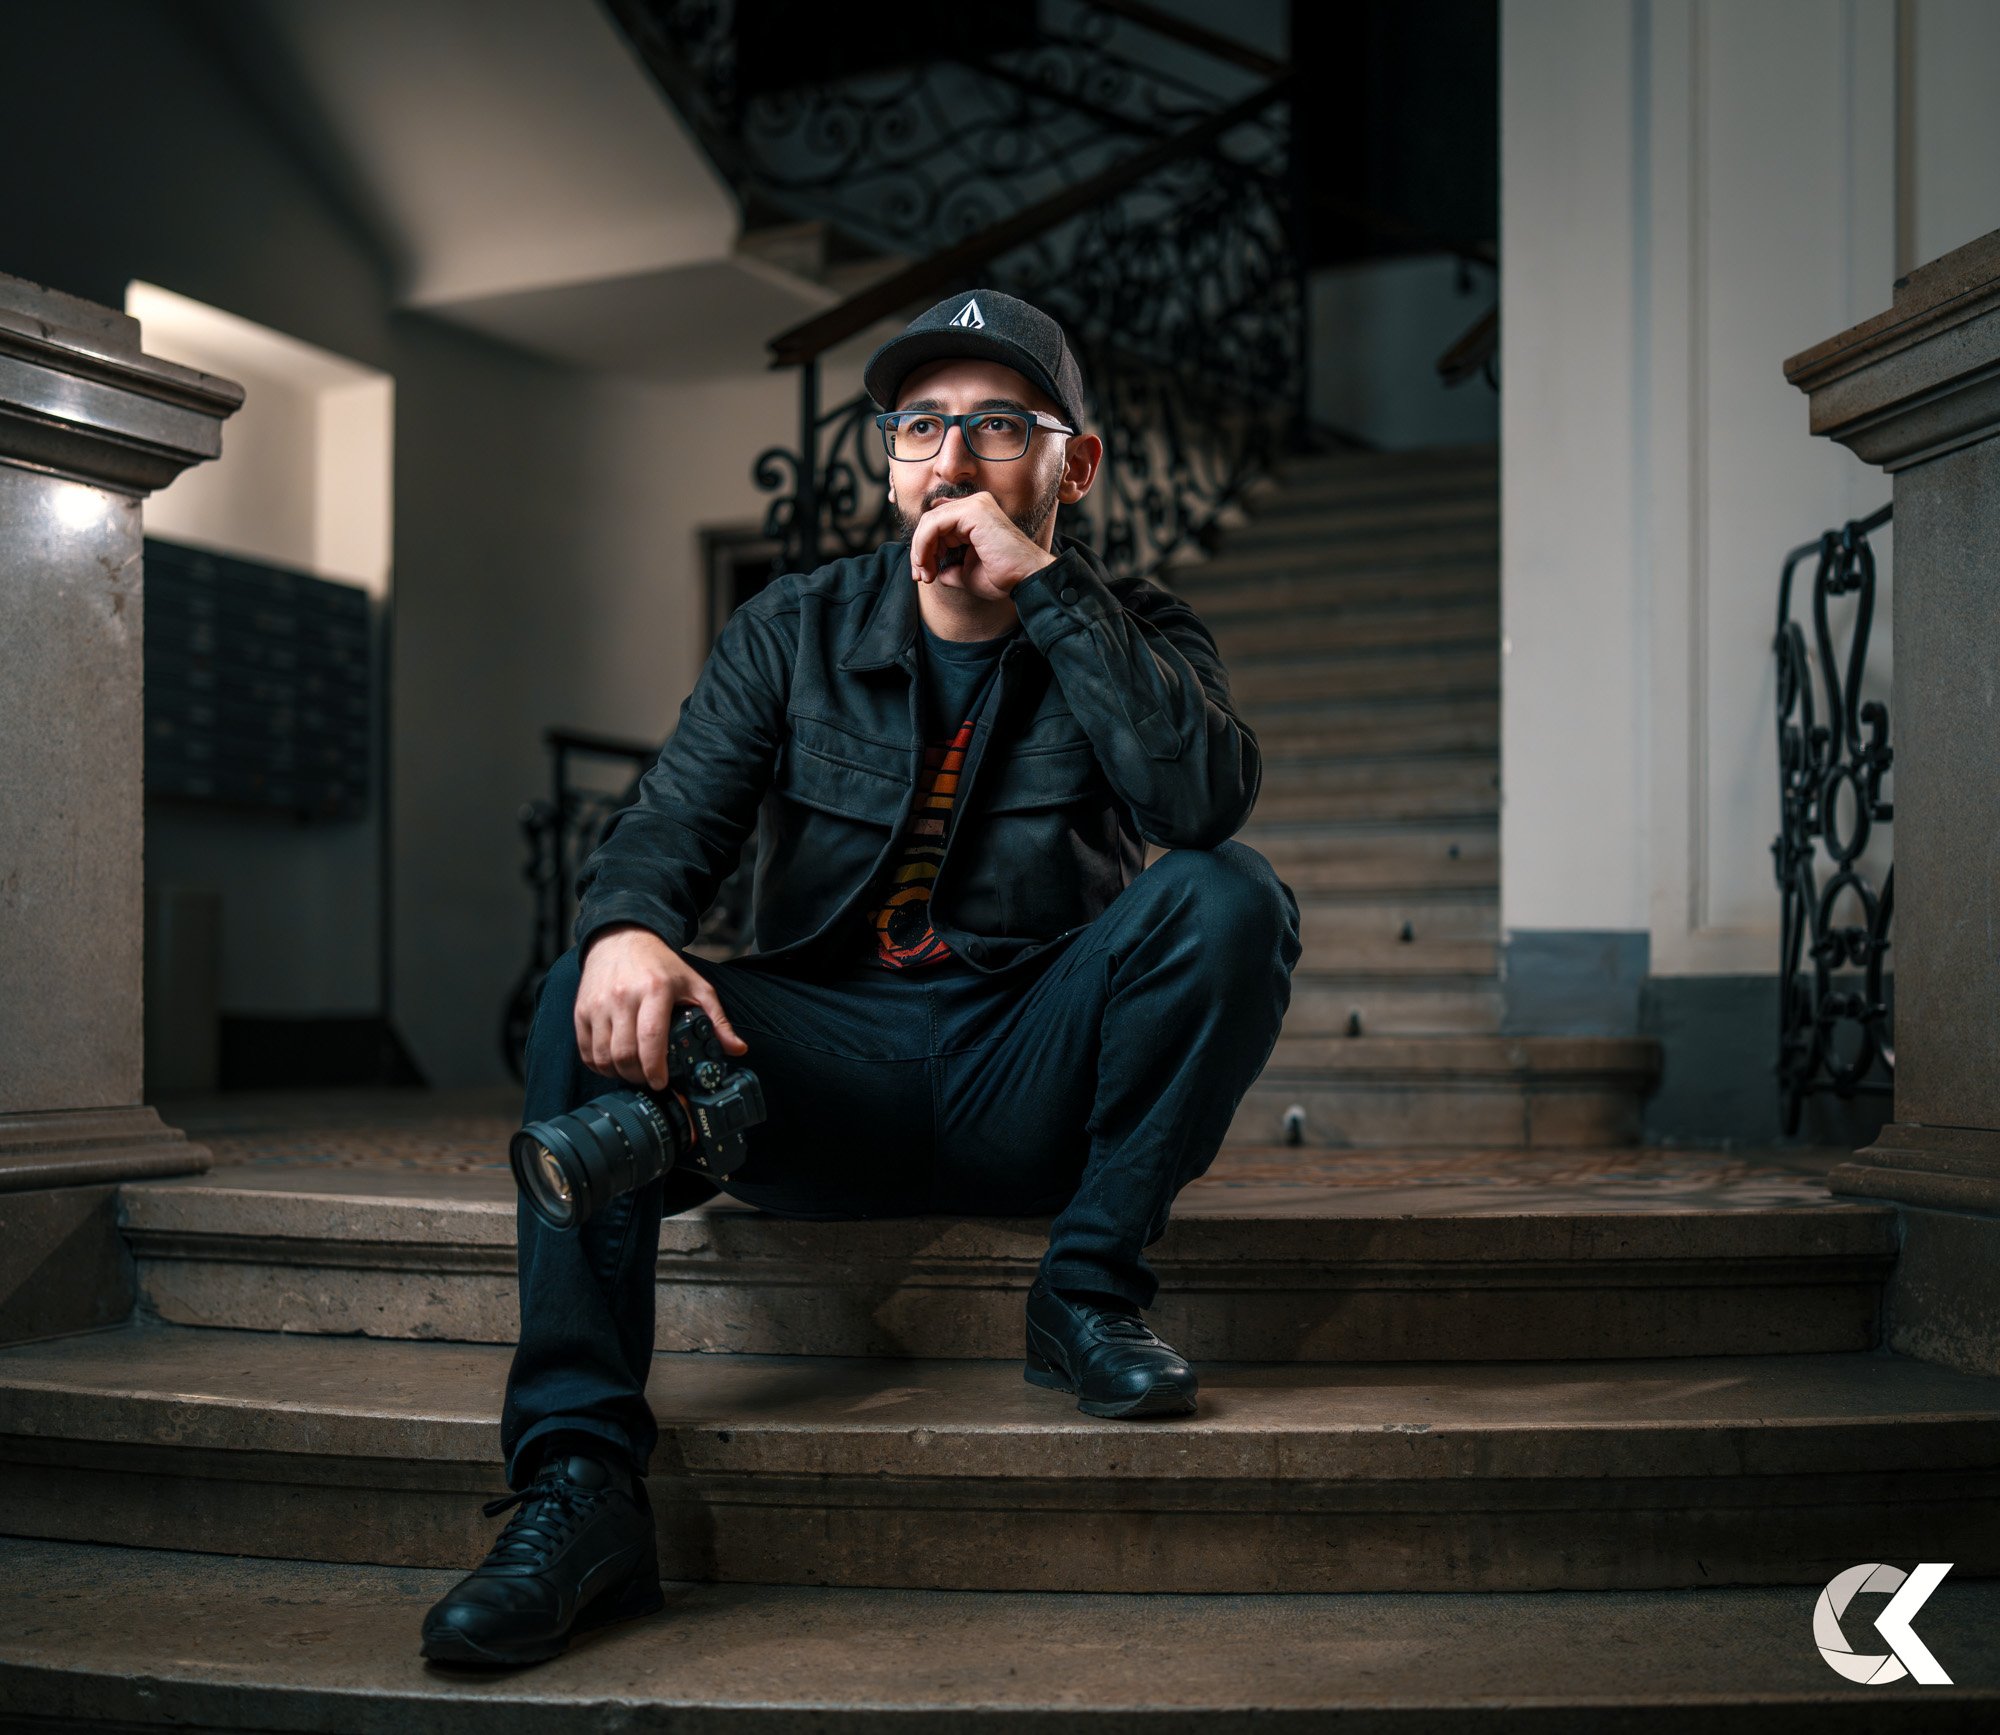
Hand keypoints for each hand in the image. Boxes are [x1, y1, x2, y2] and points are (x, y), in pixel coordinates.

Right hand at [574, 925, 747, 1090]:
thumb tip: (737, 1049)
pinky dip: (598, 1066)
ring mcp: (598, 1005)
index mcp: (654, 990)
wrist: (621, 939)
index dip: (655, 1068)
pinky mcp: (581, 1010)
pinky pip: (585, 1051)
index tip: (661, 1083)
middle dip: (638, 1076)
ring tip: (634, 1073)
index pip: (651, 1038)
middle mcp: (622, 997)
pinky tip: (614, 1065)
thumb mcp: (695, 986)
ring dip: (618, 1074)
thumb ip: (718, 1019)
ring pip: (602, 1057)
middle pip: (624, 1054)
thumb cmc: (661, 966)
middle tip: (650, 1080)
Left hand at [909, 491, 1056, 599]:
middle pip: (931, 521)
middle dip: (920, 551)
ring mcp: (975, 504)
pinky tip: (927, 562)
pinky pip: (935, 523)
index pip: (937, 525)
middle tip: (921, 577)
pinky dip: (924, 544)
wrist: (1027, 579)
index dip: (924, 550)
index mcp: (974, 516)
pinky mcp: (973, 510)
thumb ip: (948, 567)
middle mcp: (975, 505)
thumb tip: (932, 569)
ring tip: (925, 574)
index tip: (924, 576)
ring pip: (929, 521)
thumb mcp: (966, 573)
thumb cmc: (1004, 577)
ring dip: (920, 550)